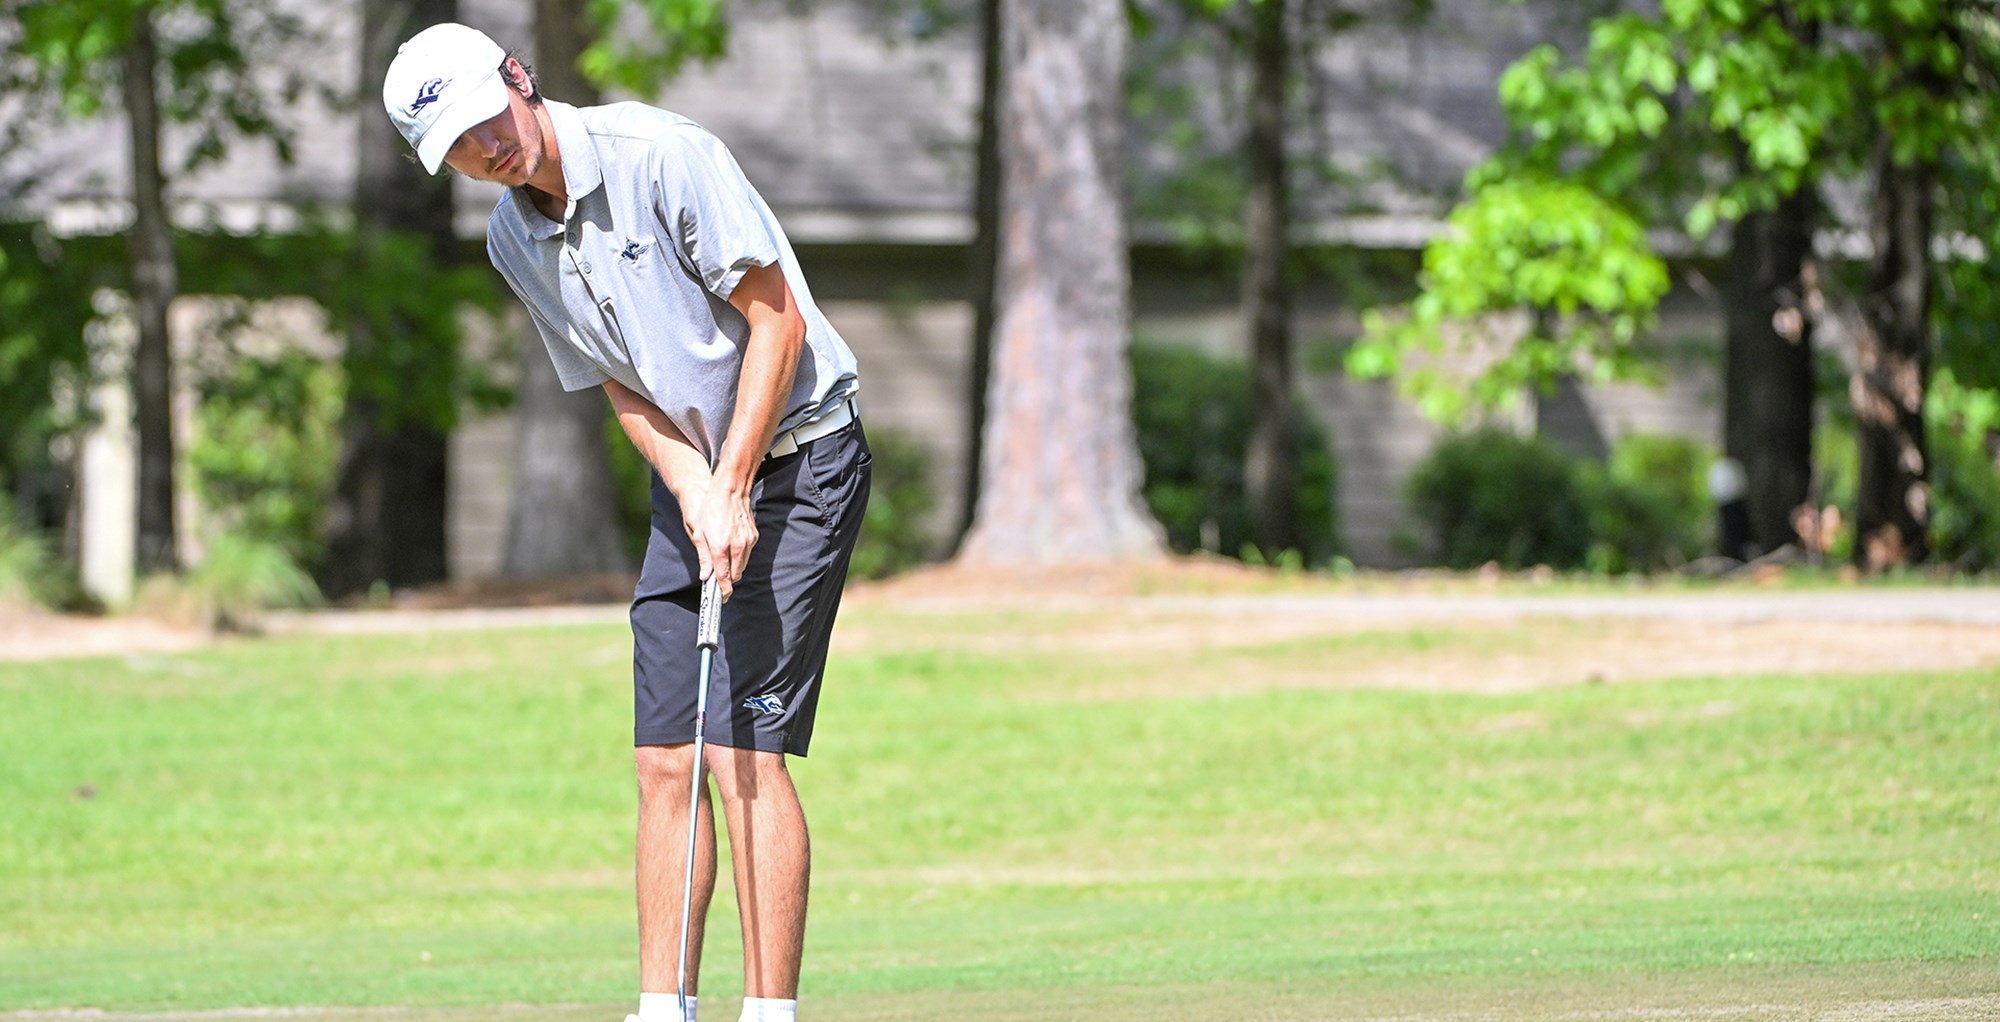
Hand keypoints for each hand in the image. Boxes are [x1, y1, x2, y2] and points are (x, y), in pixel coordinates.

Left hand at [682, 481, 756, 601]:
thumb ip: (703, 557)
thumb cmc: (710, 509)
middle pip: (735, 575)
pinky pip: (747, 554)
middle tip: (718, 578)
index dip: (723, 591)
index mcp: (720, 547)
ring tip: (723, 558)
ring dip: (733, 567)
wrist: (730, 491)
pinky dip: (740, 556)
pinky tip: (731, 546)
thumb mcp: (699, 533)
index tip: (722, 598)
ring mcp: (748, 542)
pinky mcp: (754, 536)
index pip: (724, 577)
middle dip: (727, 579)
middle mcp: (737, 547)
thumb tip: (705, 576)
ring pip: (742, 565)